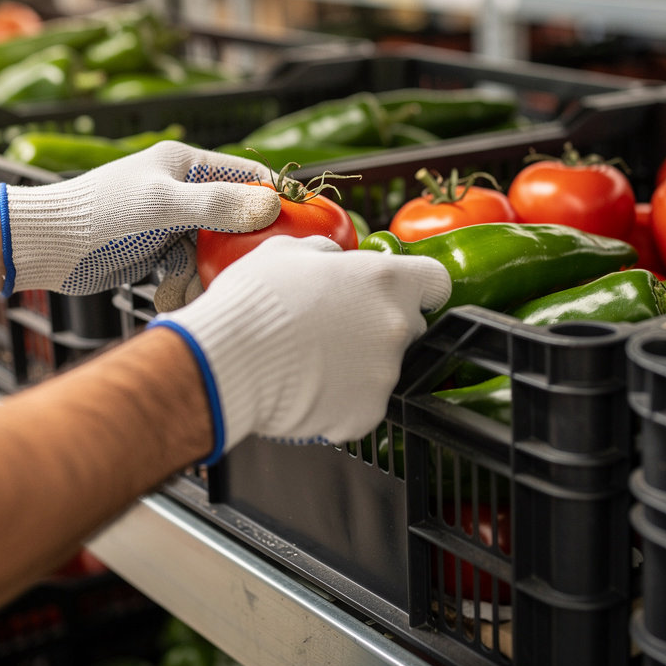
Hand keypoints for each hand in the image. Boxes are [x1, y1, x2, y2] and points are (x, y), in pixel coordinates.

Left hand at [0, 143, 279, 296]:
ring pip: (212, 250)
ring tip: (187, 288)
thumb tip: (272, 207)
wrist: (45, 246)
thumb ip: (217, 206)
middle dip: (241, 249)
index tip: (302, 225)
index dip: (277, 198)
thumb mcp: (162, 206)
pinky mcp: (157, 251)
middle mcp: (183, 191)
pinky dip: (183, 284)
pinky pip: (188, 268)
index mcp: (187, 165)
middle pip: (235, 219)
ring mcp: (171, 222)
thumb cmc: (99, 215)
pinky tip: (167, 295)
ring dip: (206, 274)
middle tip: (254, 271)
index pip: (248, 176)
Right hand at [148, 235, 451, 460]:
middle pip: (408, 326)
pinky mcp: (368, 414)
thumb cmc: (256, 299)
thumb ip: (327, 252)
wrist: (230, 359)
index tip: (398, 292)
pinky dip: (340, 400)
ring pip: (382, 367)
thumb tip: (335, 259)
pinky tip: (306, 387)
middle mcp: (396, 326)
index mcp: (386, 280)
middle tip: (334, 326)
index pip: (436, 282)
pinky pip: (361, 404)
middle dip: (379, 325)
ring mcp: (385, 374)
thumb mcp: (289, 250)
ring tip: (310, 359)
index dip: (417, 286)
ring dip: (357, 363)